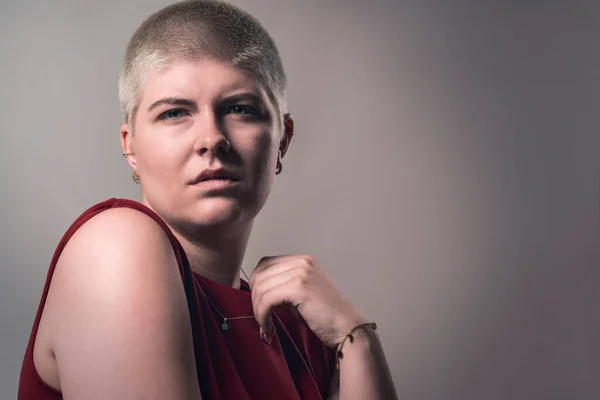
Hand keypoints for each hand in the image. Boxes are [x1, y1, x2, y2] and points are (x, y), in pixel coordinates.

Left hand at [249, 255, 367, 347]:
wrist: (349, 329)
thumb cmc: (327, 317)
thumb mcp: (302, 295)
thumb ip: (282, 287)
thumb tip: (256, 293)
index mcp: (303, 260)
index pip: (265, 264)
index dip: (256, 285)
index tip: (259, 305)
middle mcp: (302, 262)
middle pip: (260, 275)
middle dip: (255, 299)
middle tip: (261, 318)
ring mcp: (302, 272)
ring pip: (261, 288)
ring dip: (258, 310)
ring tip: (266, 326)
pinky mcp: (300, 287)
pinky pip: (267, 300)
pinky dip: (262, 315)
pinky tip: (269, 328)